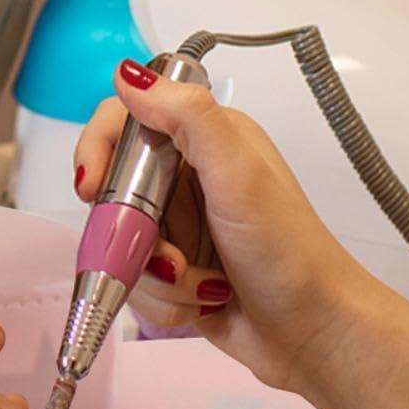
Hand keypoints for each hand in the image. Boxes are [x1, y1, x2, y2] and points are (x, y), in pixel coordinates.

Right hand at [72, 58, 386, 392]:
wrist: (315, 334)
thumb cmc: (289, 252)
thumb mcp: (239, 174)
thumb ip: (187, 117)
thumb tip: (128, 74)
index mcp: (204, 140)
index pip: (125, 121)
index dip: (99, 150)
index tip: (93, 187)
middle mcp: (187, 179)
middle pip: (112, 191)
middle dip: (131, 234)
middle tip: (168, 257)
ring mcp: (180, 229)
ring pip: (119, 244)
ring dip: (154, 275)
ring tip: (201, 285)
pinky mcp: (175, 273)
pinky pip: (134, 282)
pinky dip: (162, 300)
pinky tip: (202, 302)